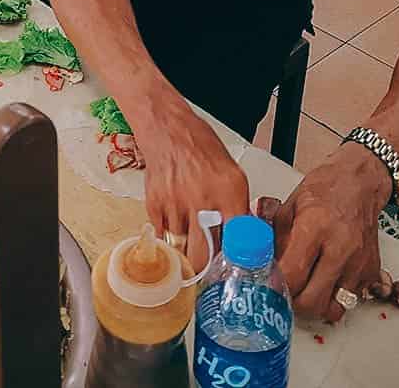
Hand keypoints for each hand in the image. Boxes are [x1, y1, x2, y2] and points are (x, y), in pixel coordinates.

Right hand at [137, 96, 248, 272]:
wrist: (168, 130)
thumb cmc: (201, 147)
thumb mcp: (232, 174)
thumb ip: (238, 206)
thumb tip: (244, 235)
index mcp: (229, 191)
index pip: (236, 240)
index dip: (235, 259)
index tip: (234, 268)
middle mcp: (202, 199)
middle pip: (203, 255)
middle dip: (206, 266)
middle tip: (210, 266)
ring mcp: (175, 204)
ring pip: (182, 246)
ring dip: (187, 245)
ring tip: (192, 230)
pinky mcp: (155, 205)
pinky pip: (164, 233)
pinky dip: (170, 231)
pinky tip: (177, 216)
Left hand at [257, 143, 391, 322]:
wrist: (359, 181)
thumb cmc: (325, 189)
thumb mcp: (288, 208)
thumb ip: (275, 240)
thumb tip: (262, 268)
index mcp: (315, 228)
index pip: (292, 276)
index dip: (276, 287)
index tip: (269, 285)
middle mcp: (340, 248)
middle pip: (313, 301)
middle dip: (295, 303)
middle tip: (287, 293)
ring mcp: (359, 262)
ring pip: (334, 307)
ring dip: (317, 304)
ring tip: (307, 288)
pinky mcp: (372, 270)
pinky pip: (351, 299)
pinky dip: (336, 296)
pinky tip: (326, 280)